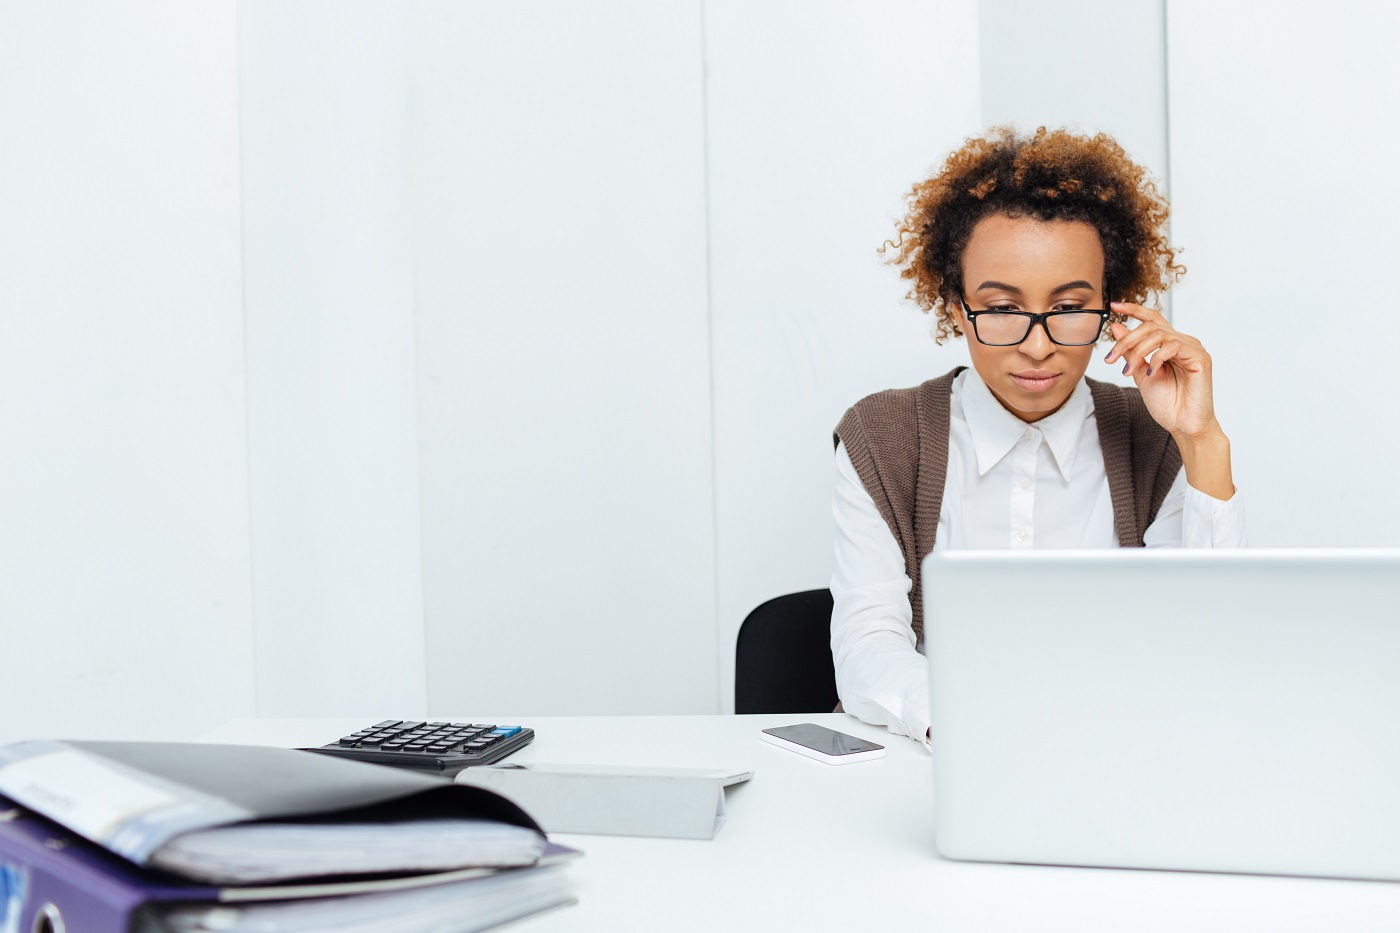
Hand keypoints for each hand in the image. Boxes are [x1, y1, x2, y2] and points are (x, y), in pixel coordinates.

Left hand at [1102, 301, 1216, 439]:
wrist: (1183, 426)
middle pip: (1151, 326)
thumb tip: (1117, 327)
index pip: (1152, 319)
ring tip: (1128, 371)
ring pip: (1159, 334)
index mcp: (1170, 345)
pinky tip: (1151, 373)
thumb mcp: (1141, 374)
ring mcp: (1193, 349)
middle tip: (1111, 358)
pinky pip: (1174, 346)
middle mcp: (1183, 342)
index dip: (1134, 309)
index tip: (1114, 305)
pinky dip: (1157, 358)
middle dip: (1127, 340)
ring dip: (1138, 351)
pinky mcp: (1201, 358)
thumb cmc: (1167, 404)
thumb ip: (1131, 352)